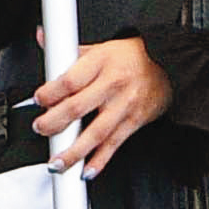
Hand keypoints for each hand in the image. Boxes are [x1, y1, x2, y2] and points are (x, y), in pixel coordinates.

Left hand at [29, 35, 177, 175]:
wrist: (171, 65)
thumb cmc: (133, 57)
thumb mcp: (101, 47)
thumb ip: (70, 50)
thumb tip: (44, 38)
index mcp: (99, 63)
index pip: (69, 80)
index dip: (49, 93)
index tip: (37, 100)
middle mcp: (111, 85)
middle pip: (77, 108)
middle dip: (53, 123)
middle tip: (40, 129)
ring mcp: (124, 106)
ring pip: (95, 133)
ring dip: (73, 152)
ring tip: (57, 162)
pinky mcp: (134, 122)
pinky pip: (114, 144)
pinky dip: (99, 160)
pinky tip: (86, 170)